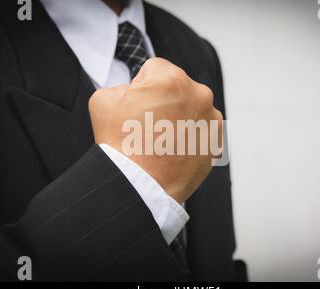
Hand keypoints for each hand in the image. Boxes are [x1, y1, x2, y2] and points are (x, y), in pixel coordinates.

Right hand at [88, 58, 222, 203]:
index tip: (136, 108)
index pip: (154, 69)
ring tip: (161, 140)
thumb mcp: (103, 100)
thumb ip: (121, 85)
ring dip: (179, 118)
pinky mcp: (216, 142)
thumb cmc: (121, 146)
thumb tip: (135, 91)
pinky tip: (174, 150)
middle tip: (148, 126)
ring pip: (191, 108)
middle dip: (164, 101)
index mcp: (172, 79)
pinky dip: (190, 137)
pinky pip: (201, 130)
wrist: (139, 188)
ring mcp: (211, 120)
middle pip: (177, 87)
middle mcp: (200, 95)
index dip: (140, 87)